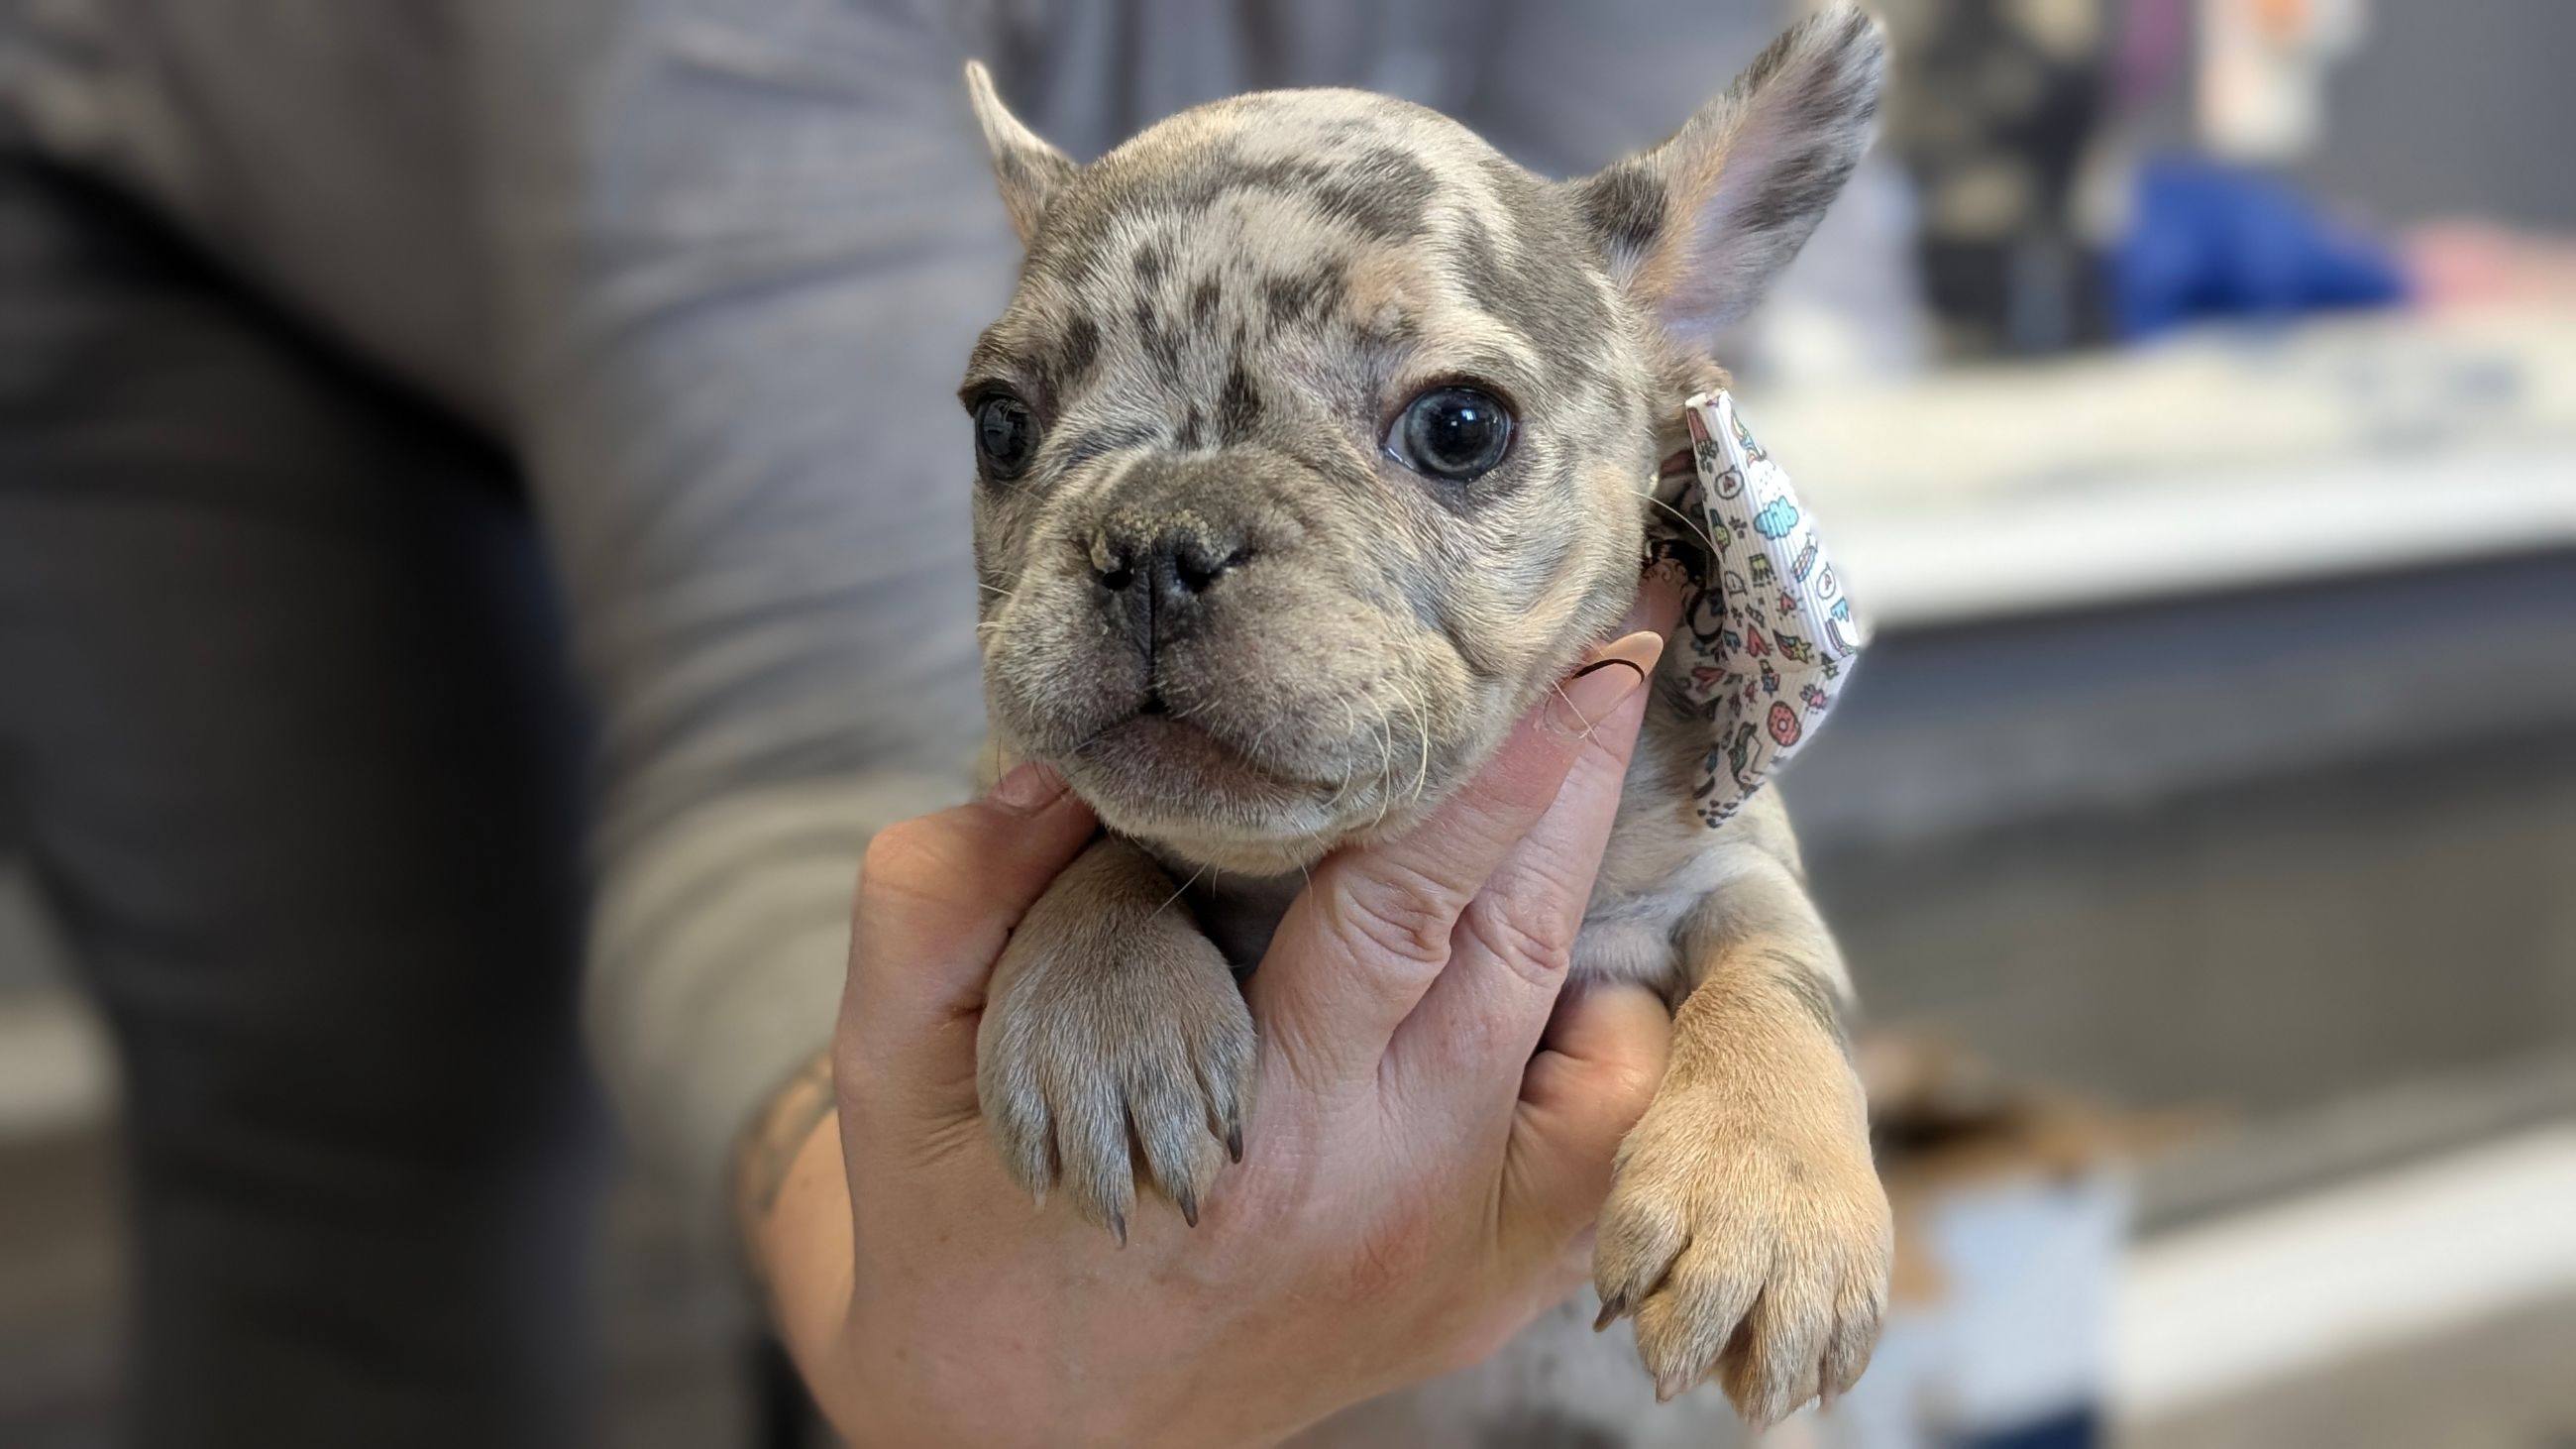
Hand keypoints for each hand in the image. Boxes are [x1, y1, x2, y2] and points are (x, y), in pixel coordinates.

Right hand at [746, 590, 1682, 1447]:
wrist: (1024, 1432)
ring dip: (1597, 884)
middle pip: (1521, 940)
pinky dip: (1610, 1029)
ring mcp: (1455, 1249)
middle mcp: (1383, 1191)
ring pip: (1587, 1035)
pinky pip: (1602, 1138)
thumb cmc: (962, 1220)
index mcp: (1247, 1129)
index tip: (1556, 650)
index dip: (1492, 768)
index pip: (1401, 907)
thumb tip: (1059, 759)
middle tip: (1622, 637)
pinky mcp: (1486, 1286)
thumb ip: (944, 893)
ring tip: (1597, 748)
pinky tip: (1570, 948)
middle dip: (1577, 774)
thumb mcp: (897, 1056)